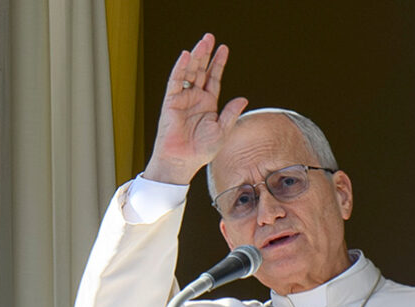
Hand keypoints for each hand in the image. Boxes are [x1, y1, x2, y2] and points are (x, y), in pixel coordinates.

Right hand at [143, 33, 248, 185]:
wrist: (182, 161)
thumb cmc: (200, 151)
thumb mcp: (222, 131)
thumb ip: (231, 113)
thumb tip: (243, 99)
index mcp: (207, 104)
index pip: (213, 78)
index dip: (218, 63)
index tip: (224, 48)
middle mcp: (195, 99)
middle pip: (201, 71)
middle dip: (206, 54)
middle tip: (210, 37)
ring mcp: (182, 99)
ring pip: (189, 72)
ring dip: (196, 57)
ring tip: (203, 42)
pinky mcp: (171, 102)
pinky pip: (175, 81)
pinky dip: (180, 68)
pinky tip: (187, 56)